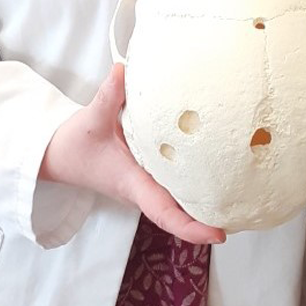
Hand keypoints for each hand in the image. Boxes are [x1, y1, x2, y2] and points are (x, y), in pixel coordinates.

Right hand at [38, 64, 226, 244]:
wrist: (57, 154)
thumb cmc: (73, 143)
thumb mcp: (90, 119)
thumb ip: (108, 95)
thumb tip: (122, 70)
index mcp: (133, 183)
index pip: (165, 213)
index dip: (192, 227)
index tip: (219, 234)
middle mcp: (144, 189)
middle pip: (181, 213)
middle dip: (211, 218)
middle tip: (248, 211)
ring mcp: (146, 185)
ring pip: (180, 201)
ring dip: (206, 202)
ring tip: (243, 195)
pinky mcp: (148, 175)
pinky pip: (175, 186)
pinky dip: (196, 184)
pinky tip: (220, 170)